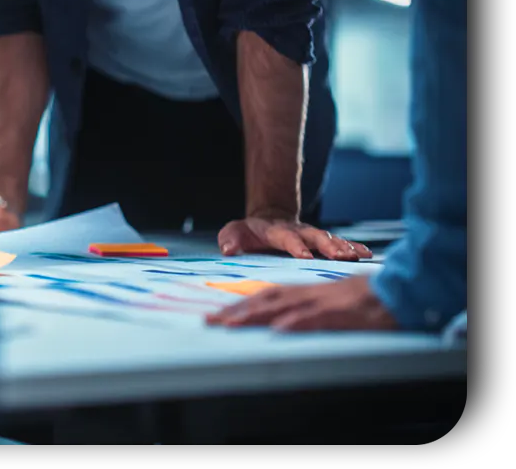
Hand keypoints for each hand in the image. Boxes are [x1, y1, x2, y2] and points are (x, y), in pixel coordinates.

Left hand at [205, 275, 397, 331]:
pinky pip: (316, 315)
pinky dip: (296, 321)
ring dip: (256, 314)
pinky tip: (280, 327)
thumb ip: (309, 308)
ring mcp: (325, 300)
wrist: (402, 286)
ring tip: (232, 323)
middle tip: (211, 321)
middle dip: (237, 310)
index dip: (241, 305)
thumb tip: (283, 322)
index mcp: (307, 290)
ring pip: (285, 305)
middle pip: (267, 298)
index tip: (217, 317)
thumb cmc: (369, 298)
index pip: (267, 296)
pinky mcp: (342, 310)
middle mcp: (310, 292)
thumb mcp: (333, 300)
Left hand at [217, 215, 371, 260]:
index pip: (287, 239)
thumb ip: (231, 239)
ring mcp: (313, 235)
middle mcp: (299, 231)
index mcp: (277, 231)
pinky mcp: (322, 241)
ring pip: (332, 240)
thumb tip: (228, 249)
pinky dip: (354, 247)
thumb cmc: (249, 232)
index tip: (306, 257)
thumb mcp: (234, 233)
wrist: (267, 220)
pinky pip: (341, 243)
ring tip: (359, 257)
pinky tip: (368, 255)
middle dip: (329, 246)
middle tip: (342, 256)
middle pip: (316, 237)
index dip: (296, 247)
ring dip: (345, 248)